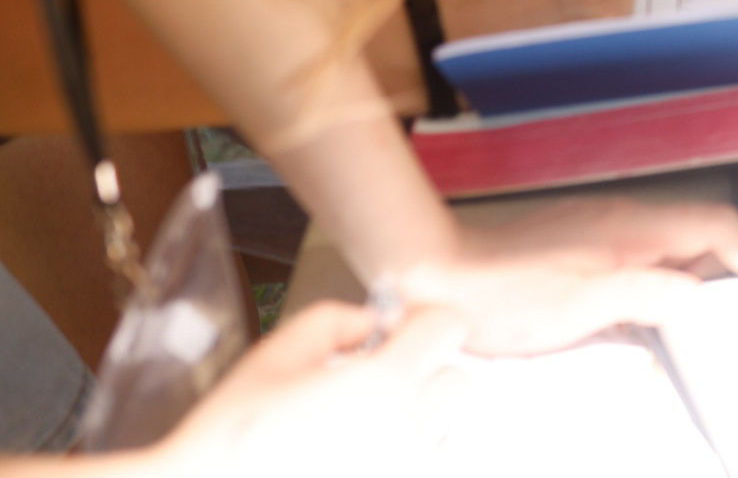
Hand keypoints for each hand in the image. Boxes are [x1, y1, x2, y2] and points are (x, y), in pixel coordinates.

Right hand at [146, 301, 466, 477]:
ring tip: (349, 425)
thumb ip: (338, 319)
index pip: (450, 326)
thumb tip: (374, 325)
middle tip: (371, 380)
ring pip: (438, 431)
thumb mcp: (280, 350)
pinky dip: (390, 455)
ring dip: (410, 419)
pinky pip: (411, 465)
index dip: (421, 321)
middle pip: (458, 383)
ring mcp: (401, 470)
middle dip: (424, 373)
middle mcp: (407, 430)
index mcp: (385, 381)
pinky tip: (342, 454)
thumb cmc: (234, 426)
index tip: (389, 333)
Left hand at [400, 197, 737, 356]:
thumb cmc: (500, 294)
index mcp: (632, 229)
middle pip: (702, 231)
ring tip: (730, 300)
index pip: (716, 228)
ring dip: (707, 266)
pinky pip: (648, 251)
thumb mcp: (582, 308)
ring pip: (675, 241)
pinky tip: (666, 302)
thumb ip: (647, 297)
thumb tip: (698, 296)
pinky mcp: (585, 245)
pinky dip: (673, 271)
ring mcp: (604, 229)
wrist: (440, 276)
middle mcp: (624, 220)